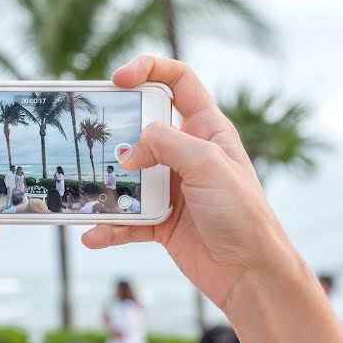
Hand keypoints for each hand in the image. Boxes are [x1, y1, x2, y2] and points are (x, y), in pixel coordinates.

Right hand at [82, 55, 296, 310]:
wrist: (250, 273)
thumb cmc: (242, 214)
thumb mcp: (206, 164)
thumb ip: (164, 143)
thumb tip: (128, 152)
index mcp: (207, 129)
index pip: (178, 81)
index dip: (149, 69)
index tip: (118, 79)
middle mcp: (187, 154)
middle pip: (143, 128)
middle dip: (117, 133)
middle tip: (94, 139)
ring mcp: (173, 188)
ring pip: (129, 177)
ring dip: (109, 187)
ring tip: (92, 194)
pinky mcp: (162, 221)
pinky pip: (127, 219)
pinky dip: (110, 227)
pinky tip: (94, 235)